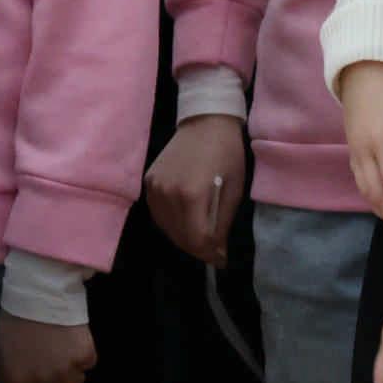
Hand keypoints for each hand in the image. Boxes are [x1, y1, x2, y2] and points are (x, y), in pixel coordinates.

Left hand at [0, 313, 97, 382]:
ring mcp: (66, 371)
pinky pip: (88, 363)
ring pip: (75, 379)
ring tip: (61, 343)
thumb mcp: (4, 349)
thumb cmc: (16, 318)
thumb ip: (15, 376)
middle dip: (54, 378)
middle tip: (50, 355)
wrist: (38, 293)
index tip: (40, 382)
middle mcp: (44, 382)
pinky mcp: (85, 357)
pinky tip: (72, 336)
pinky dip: (83, 352)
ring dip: (71, 366)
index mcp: (20, 381)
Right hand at [144, 114, 245, 265]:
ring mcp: (154, 187)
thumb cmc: (227, 154)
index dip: (210, 254)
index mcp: (191, 195)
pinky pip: (157, 213)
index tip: (221, 260)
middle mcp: (167, 193)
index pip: (196, 239)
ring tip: (200, 240)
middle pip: (179, 237)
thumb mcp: (234, 190)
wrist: (205, 123)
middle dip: (198, 249)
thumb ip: (222, 223)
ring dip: (183, 238)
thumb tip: (218, 252)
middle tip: (213, 253)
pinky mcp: (148, 182)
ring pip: (166, 227)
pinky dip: (170, 223)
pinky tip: (184, 223)